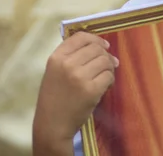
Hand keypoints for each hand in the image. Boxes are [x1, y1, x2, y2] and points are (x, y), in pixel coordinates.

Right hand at [33, 32, 117, 151]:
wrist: (52, 125)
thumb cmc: (53, 98)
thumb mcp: (54, 72)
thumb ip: (70, 57)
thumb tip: (101, 46)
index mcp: (56, 58)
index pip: (80, 37)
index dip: (95, 39)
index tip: (104, 46)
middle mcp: (67, 64)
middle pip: (96, 48)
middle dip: (105, 55)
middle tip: (108, 64)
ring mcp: (79, 77)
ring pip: (105, 61)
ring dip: (109, 67)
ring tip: (105, 75)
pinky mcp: (91, 90)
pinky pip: (108, 76)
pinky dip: (110, 80)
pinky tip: (105, 85)